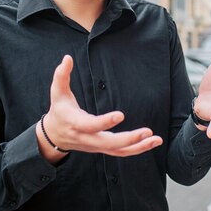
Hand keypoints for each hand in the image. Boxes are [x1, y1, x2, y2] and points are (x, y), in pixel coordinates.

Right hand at [37, 56, 162, 161]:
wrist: (54, 136)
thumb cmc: (59, 110)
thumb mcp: (57, 92)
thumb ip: (61, 75)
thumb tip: (67, 58)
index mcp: (76, 124)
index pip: (91, 125)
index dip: (105, 122)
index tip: (121, 115)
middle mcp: (87, 139)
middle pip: (109, 143)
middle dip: (129, 139)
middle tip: (147, 131)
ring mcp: (96, 146)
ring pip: (118, 151)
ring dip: (138, 147)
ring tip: (156, 139)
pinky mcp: (103, 148)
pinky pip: (121, 152)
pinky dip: (137, 149)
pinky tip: (152, 142)